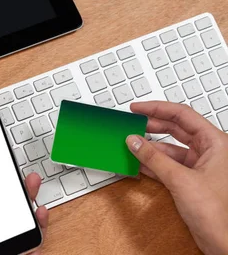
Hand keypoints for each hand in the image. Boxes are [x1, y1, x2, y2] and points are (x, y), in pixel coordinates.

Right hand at [127, 101, 227, 254]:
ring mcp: (201, 166)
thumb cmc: (218, 213)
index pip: (182, 115)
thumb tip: (135, 141)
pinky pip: (169, 164)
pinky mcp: (192, 180)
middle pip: (177, 129)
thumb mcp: (180, 179)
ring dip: (151, 147)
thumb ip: (154, 158)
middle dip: (152, 126)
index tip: (138, 108)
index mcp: (216, 143)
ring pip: (171, 148)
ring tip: (131, 144)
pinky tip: (139, 162)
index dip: (157, 109)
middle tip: (132, 123)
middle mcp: (210, 151)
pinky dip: (153, 163)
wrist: (223, 242)